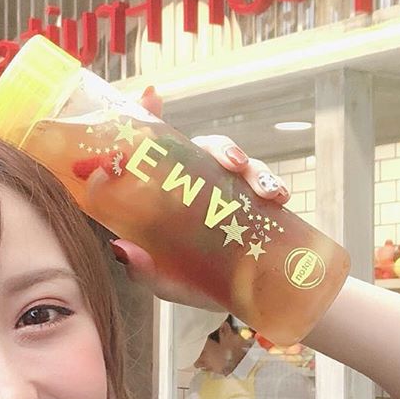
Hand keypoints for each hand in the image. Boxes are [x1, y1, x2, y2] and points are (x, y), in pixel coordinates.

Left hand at [109, 86, 292, 308]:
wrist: (243, 302)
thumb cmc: (197, 283)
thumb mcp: (166, 280)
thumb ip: (144, 268)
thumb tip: (120, 249)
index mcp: (172, 193)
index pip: (159, 149)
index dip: (152, 118)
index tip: (152, 97)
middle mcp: (201, 185)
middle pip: (205, 148)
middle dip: (220, 147)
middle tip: (229, 161)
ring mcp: (232, 192)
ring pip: (240, 162)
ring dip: (252, 166)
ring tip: (258, 186)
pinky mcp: (259, 205)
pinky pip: (267, 186)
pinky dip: (273, 186)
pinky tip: (278, 197)